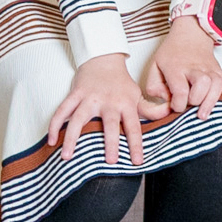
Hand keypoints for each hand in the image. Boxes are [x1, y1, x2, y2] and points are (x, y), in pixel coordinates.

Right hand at [46, 50, 167, 168]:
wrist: (103, 59)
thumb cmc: (121, 82)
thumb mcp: (138, 94)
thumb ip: (151, 109)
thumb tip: (169, 114)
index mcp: (126, 103)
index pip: (134, 127)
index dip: (136, 145)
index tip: (137, 162)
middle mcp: (108, 102)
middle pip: (109, 124)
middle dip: (110, 142)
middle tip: (111, 161)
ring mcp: (89, 98)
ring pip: (78, 119)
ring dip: (72, 138)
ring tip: (67, 156)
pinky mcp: (74, 95)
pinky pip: (62, 111)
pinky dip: (55, 125)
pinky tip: (51, 140)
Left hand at [146, 20, 221, 123]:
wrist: (191, 34)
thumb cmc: (171, 54)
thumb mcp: (154, 66)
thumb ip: (154, 86)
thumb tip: (165, 101)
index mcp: (176, 67)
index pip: (180, 89)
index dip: (178, 103)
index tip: (176, 107)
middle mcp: (195, 68)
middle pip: (202, 83)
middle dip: (197, 99)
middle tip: (190, 107)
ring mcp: (210, 70)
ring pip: (217, 84)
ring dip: (212, 101)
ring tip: (204, 115)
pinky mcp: (221, 72)